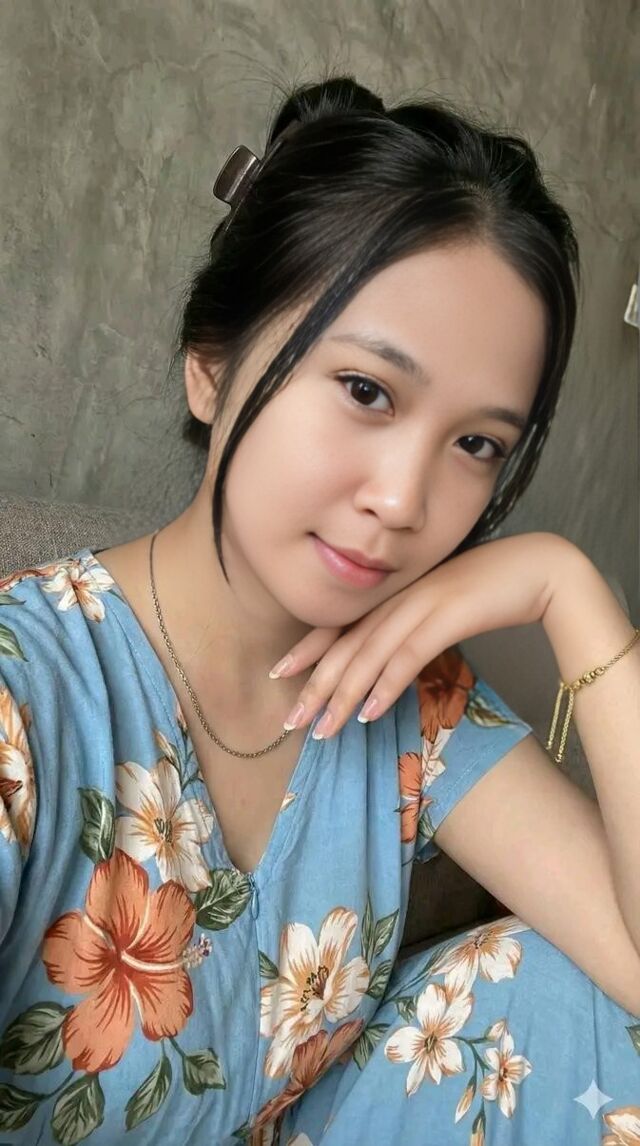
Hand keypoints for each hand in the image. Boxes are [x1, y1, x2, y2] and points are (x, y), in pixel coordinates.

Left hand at [272, 532, 571, 738]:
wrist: (541, 568)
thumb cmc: (495, 590)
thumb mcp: (444, 608)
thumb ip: (414, 627)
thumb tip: (391, 662)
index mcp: (397, 592)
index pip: (342, 623)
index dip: (309, 649)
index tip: (280, 674)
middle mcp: (400, 596)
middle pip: (347, 644)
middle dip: (316, 685)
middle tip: (291, 720)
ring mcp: (422, 603)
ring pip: (369, 654)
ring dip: (343, 696)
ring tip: (323, 730)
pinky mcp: (448, 614)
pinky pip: (408, 656)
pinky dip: (386, 686)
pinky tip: (370, 715)